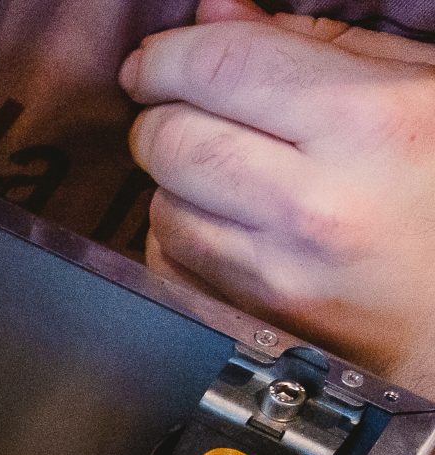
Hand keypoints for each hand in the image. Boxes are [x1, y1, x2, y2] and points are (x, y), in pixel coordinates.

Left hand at [124, 0, 434, 391]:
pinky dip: (182, 231)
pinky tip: (229, 218)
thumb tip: (215, 15)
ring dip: (175, 178)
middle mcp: (315, 202)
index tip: (155, 60)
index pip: (219, 66)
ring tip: (229, 167)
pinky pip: (171, 259)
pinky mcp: (256, 315)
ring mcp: (279, 270)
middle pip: (171, 138)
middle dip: (162, 115)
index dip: (169, 56)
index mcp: (369, 122)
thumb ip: (317, 43)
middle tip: (184, 109)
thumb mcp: (419, 86)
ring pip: (161, 203)